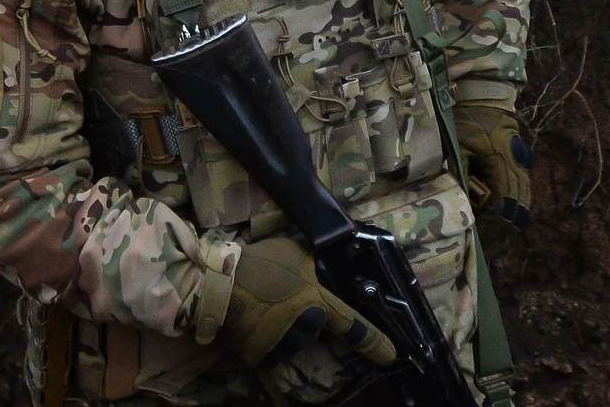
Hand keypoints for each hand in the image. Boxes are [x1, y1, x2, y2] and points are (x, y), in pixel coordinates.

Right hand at [221, 236, 396, 369]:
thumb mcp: (291, 250)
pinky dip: (265, 337)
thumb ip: (312, 261)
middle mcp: (307, 328)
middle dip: (302, 315)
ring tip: (261, 305)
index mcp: (319, 303)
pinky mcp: (263, 357)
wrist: (217, 286)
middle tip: (279, 295)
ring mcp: (285, 346)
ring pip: (292, 339)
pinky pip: (272, 348)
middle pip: (314, 326)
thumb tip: (321, 261)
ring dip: (282, 327)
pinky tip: (252, 319)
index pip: (354, 326)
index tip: (391, 356)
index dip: (376, 343)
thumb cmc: (256, 265)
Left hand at [454, 103, 532, 256]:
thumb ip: (458, 170)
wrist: (483, 98)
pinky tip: (495, 224)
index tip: (482, 243)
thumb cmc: (466, 119)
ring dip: (507, 226)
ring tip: (491, 243)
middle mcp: (517, 168)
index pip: (505, 205)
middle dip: (502, 233)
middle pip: (517, 211)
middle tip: (486, 252)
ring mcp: (520, 168)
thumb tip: (457, 202)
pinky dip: (508, 213)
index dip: (494, 227)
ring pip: (521, 206)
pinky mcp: (517, 167)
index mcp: (503, 162)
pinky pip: (518, 196)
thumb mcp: (456, 143)